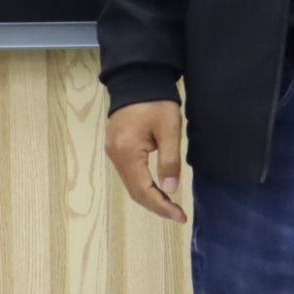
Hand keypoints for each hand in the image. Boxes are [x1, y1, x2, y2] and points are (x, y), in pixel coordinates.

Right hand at [104, 100, 185, 222]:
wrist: (137, 77)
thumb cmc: (156, 102)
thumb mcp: (169, 129)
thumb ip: (169, 161)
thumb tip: (170, 189)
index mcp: (127, 151)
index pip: (143, 190)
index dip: (161, 206)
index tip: (180, 216)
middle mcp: (115, 154)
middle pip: (134, 190)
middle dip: (156, 205)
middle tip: (177, 214)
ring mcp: (113, 150)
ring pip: (130, 183)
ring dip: (150, 196)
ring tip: (170, 204)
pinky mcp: (115, 145)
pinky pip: (129, 173)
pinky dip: (143, 185)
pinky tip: (157, 187)